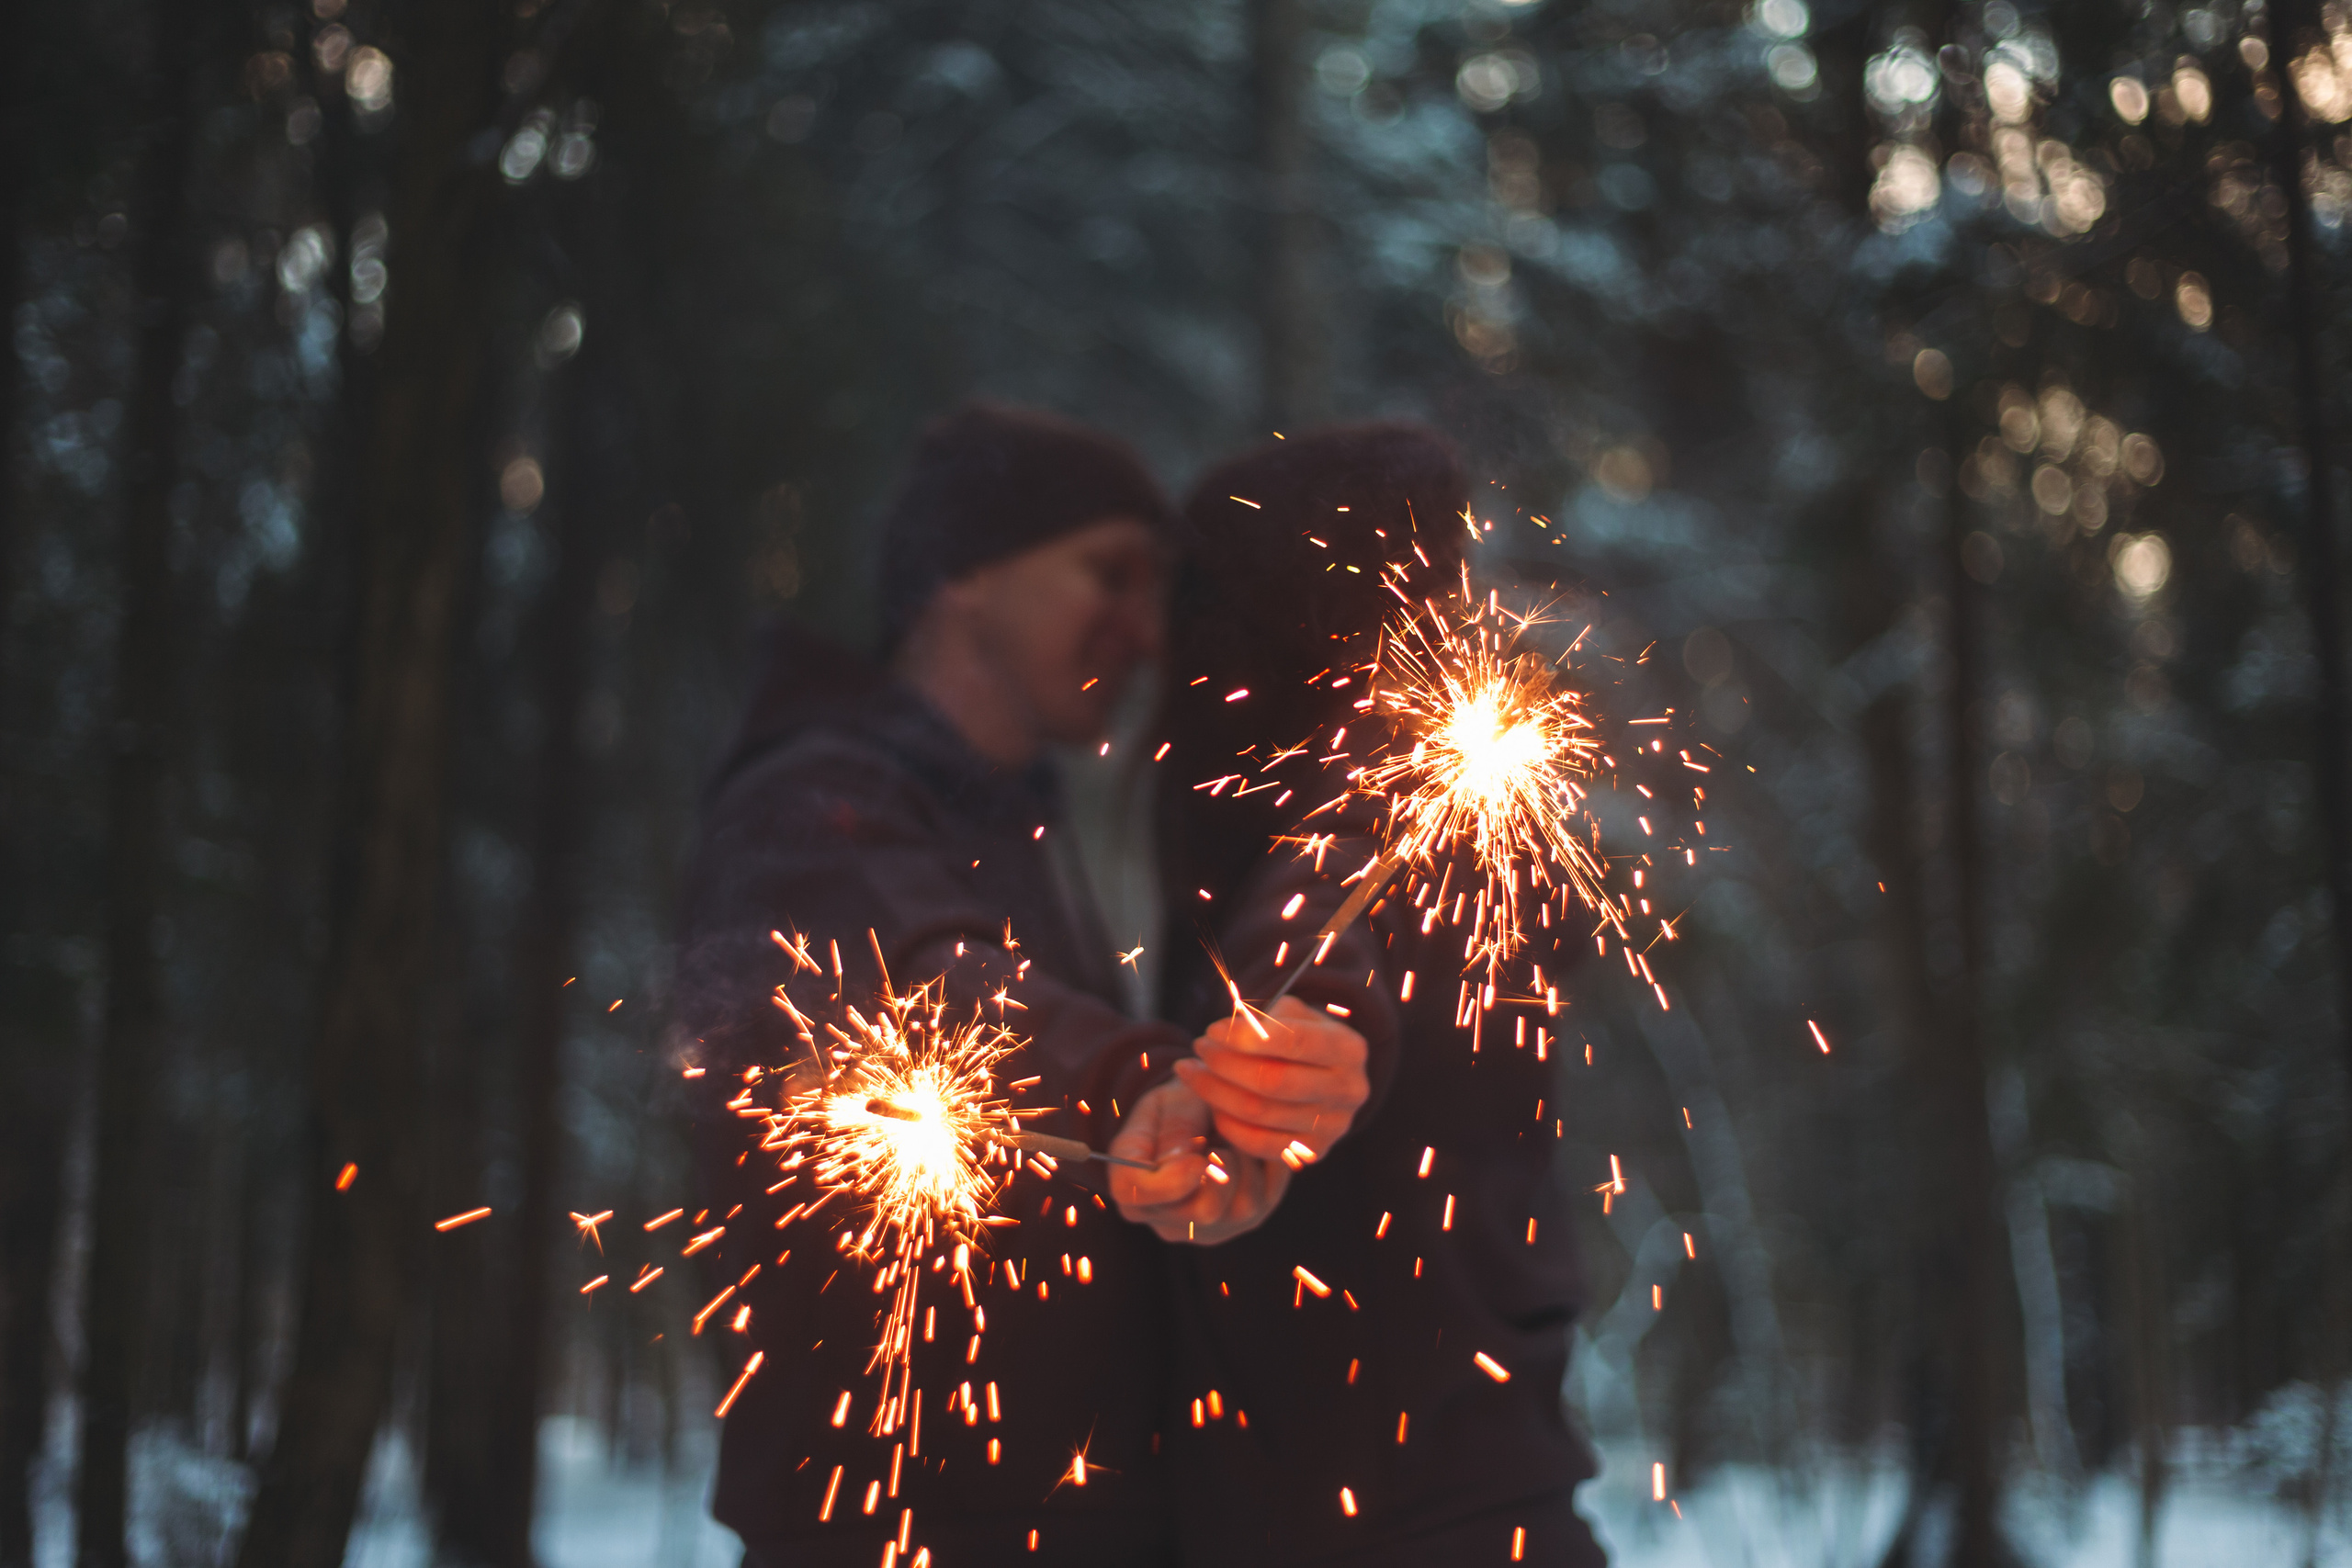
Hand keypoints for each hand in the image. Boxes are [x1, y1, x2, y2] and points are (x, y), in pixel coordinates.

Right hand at [1108, 1079, 1288, 1244]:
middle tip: (1218, 1139)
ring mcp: (1205, 1228)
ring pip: (1241, 1209)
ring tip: (1233, 1140)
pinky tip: (1251, 1150)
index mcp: (1128, 1184)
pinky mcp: (1241, 1224)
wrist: (1201, 1112)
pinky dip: (1267, 1168)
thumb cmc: (1179, 1104)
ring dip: (1247, 1164)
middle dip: (1221, 1167)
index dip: (1170, 1178)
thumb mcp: (1169, 1103)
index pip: (1134, 1195)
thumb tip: (1188, 1164)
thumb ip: (1173, 1131)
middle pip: (1202, 1212)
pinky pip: (1265, 1201)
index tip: (1197, 1153)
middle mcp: (1163, 1218)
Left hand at [1176, 995, 1368, 1164]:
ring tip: (1192, 1071)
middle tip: (1199, 1049)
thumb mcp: (1292, 1015)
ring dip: (1215, 1091)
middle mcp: (1349, 1091)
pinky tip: (1211, 1102)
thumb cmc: (1301, 1037)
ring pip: (1260, 1113)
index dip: (1246, 1037)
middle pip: (1273, 1081)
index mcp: (1349, 1049)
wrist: (1326, 1075)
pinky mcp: (1313, 1152)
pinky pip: (1259, 1143)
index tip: (1212, 1030)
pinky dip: (1227, 1122)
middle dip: (1225, 1064)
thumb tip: (1228, 1031)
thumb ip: (1264, 1018)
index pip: (1294, 1041)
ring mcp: (1333, 1127)